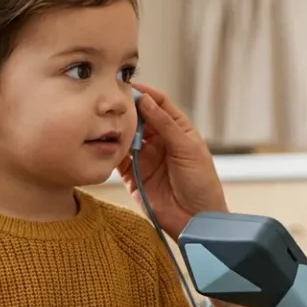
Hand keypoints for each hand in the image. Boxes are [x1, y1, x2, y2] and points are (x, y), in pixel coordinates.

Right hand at [116, 83, 226, 239]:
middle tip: (111, 102)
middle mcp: (159, 141)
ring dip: (117, 129)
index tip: (128, 86)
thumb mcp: (188, 149)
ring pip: (125, 136)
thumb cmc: (201, 184)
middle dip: (126, 109)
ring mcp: (145, 158)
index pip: (159, 104)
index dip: (145, 94)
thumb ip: (165, 125)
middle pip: (139, 118)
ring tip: (105, 120)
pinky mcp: (133, 176)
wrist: (196, 220)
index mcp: (178, 130)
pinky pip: (117, 159)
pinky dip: (110, 151)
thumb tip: (146, 101)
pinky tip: (104, 143)